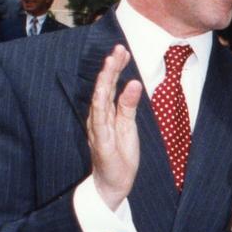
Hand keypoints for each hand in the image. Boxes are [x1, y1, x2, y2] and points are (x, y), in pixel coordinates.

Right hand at [86, 45, 142, 210]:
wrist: (114, 183)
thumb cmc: (120, 155)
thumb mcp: (129, 125)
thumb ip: (129, 105)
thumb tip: (134, 82)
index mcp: (106, 112)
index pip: (110, 85)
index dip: (116, 68)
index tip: (123, 51)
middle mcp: (98, 116)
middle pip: (104, 86)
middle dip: (111, 66)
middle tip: (119, 48)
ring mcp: (97, 127)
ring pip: (99, 97)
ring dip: (105, 78)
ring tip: (112, 60)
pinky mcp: (99, 139)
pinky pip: (98, 117)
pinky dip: (101, 102)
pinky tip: (105, 88)